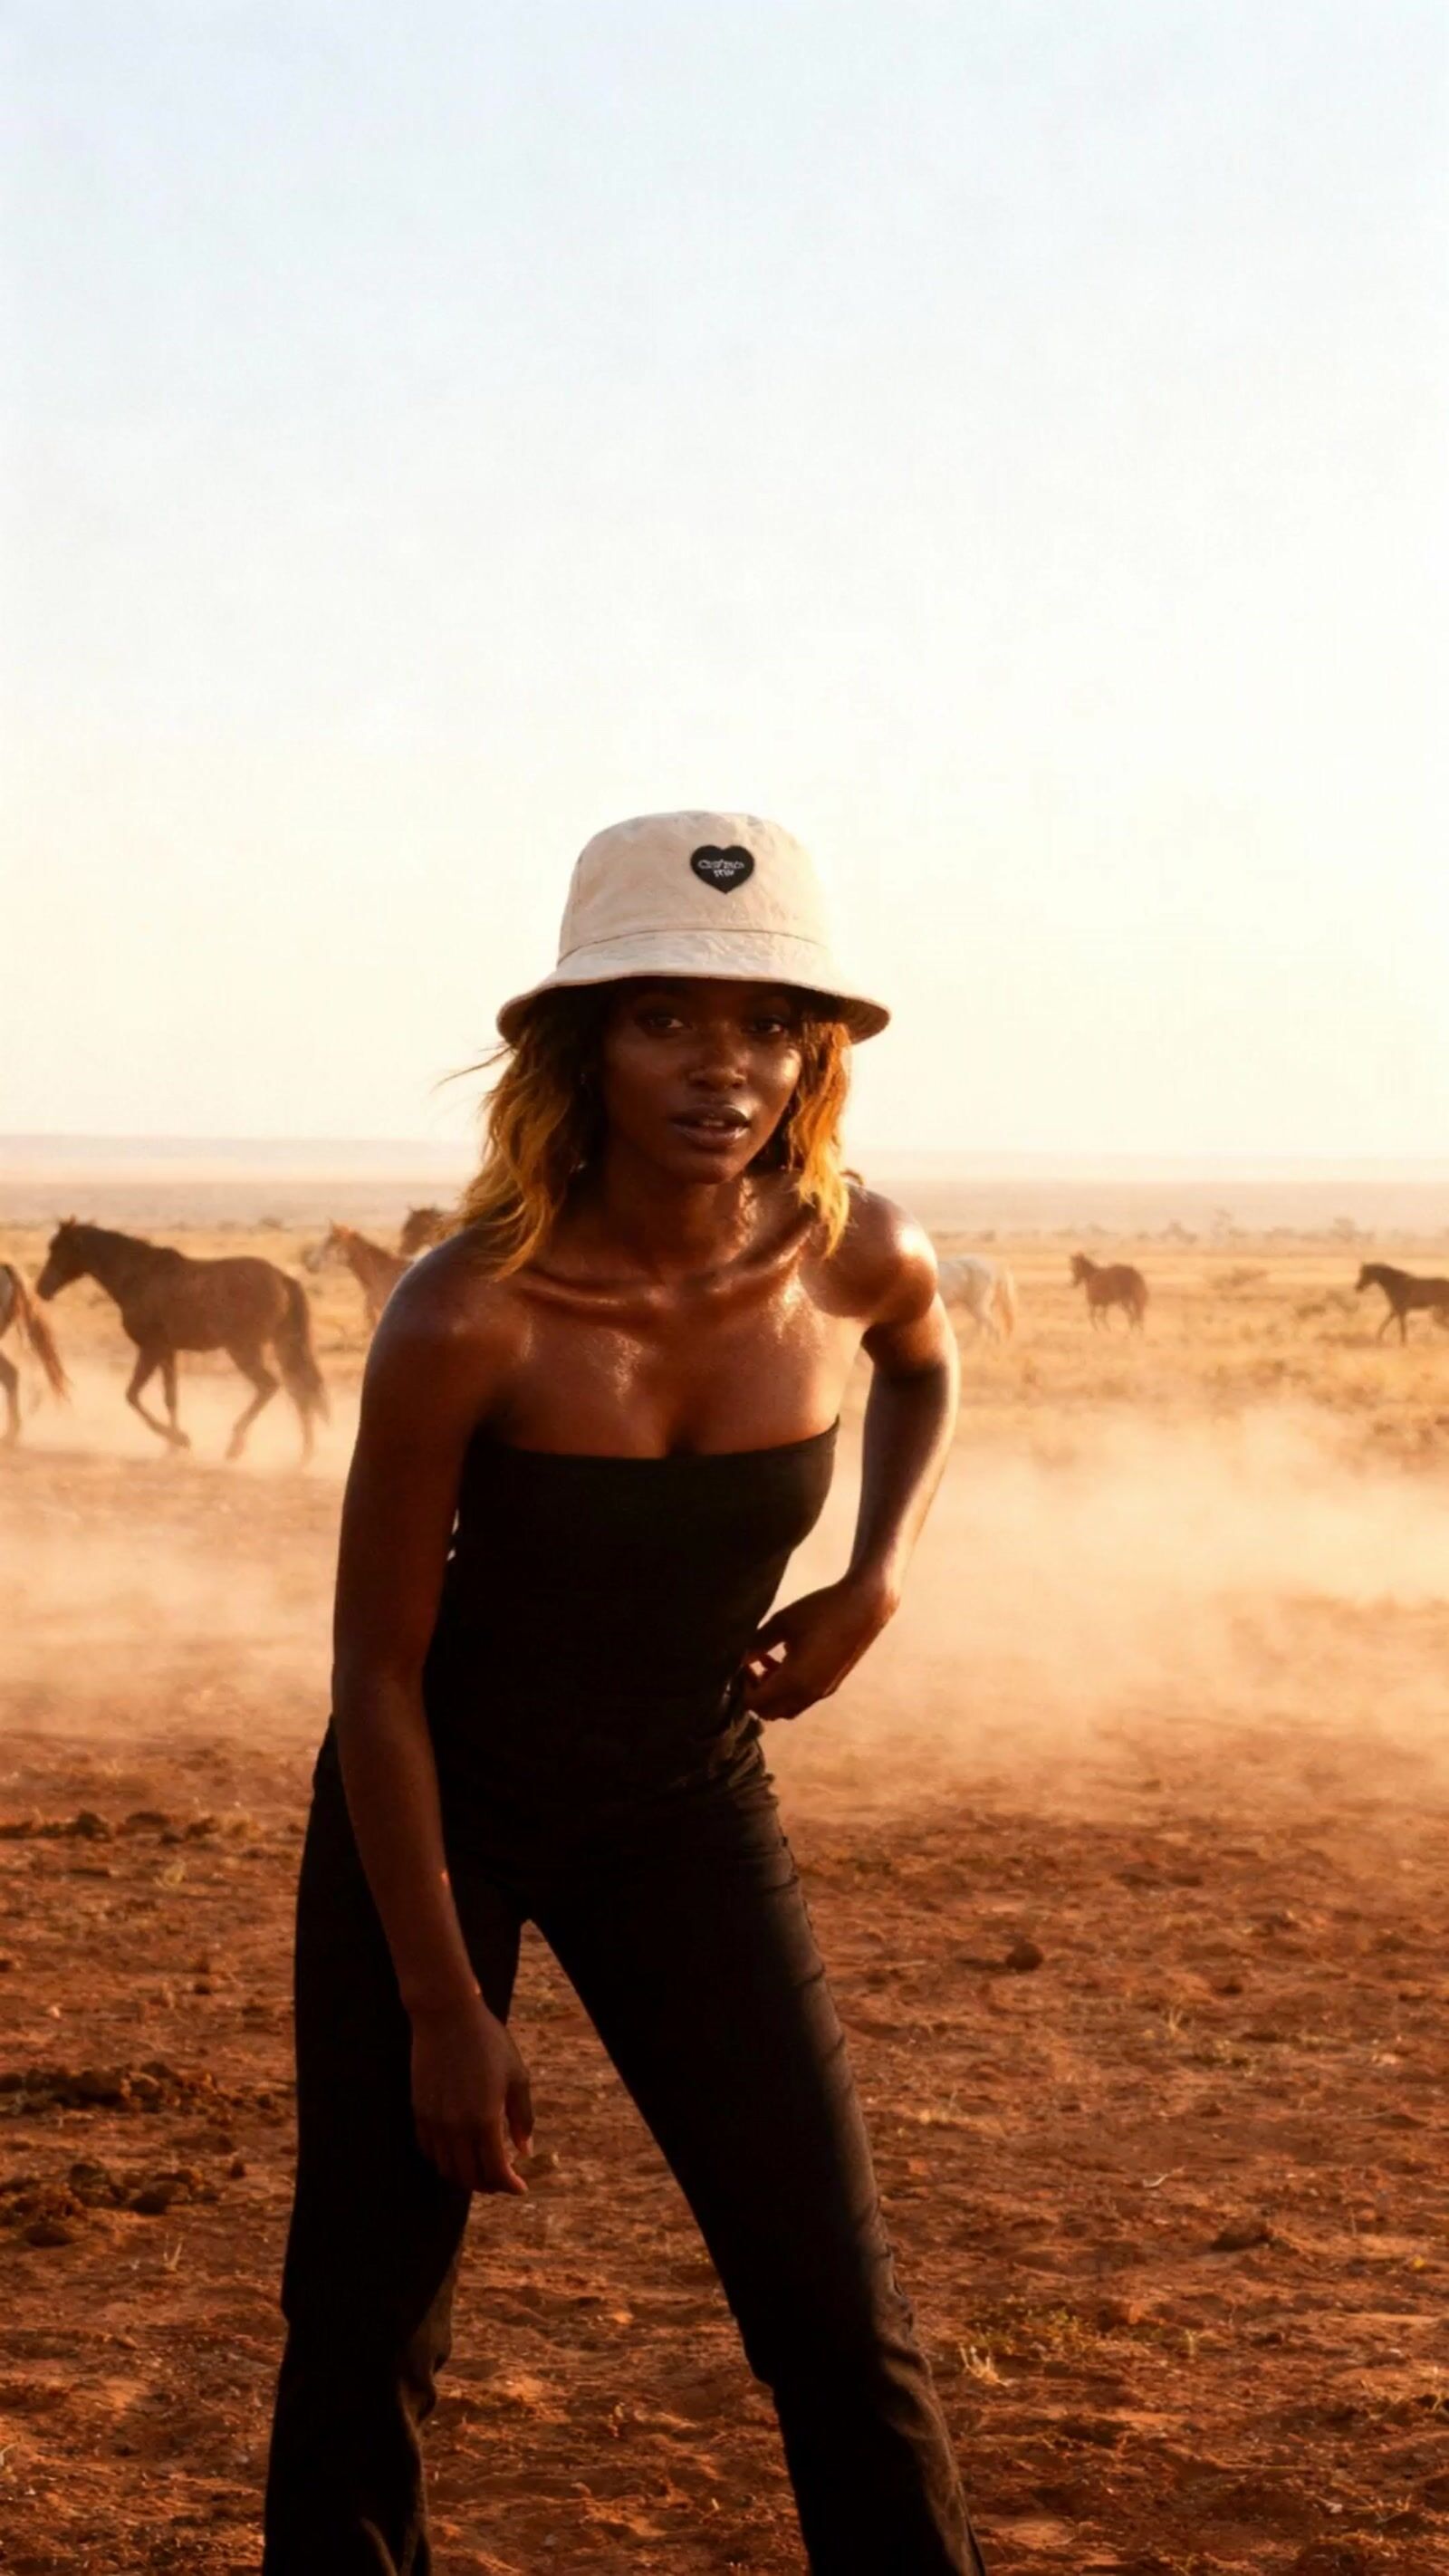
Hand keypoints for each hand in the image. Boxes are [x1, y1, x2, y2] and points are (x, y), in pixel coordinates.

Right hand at [410, 1991, 533, 2194]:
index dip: (510, 2186)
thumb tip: (525, 2152)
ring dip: (466, 2177)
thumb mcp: (517, 2075)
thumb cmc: (488, 2041)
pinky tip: (458, 2153)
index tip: (521, 2188)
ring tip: (482, 2170)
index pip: (496, 2171)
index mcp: (484, 2119)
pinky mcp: (419, 2111)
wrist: (446, 2015)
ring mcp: (434, 2121)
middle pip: (469, 2177)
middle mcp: (456, 2127)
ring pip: (447, 2169)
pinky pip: (429, 2151)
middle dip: (490, 2185)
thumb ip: (522, 2117)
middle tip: (504, 2179)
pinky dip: (444, 2161)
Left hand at [741, 1574, 898, 1722]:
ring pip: (787, 1707)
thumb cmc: (821, 1610)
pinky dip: (787, 1688)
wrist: (865, 1607)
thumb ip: (757, 1643)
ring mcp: (823, 1692)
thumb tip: (736, 1657)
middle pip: (770, 1712)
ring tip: (764, 1661)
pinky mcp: (831, 1684)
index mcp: (795, 1682)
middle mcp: (809, 1694)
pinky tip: (784, 1658)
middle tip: (748, 1667)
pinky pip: (801, 1698)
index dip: (741, 1689)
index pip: (756, 1703)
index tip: (737, 1665)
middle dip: (754, 1694)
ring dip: (771, 1692)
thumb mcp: (782, 1623)